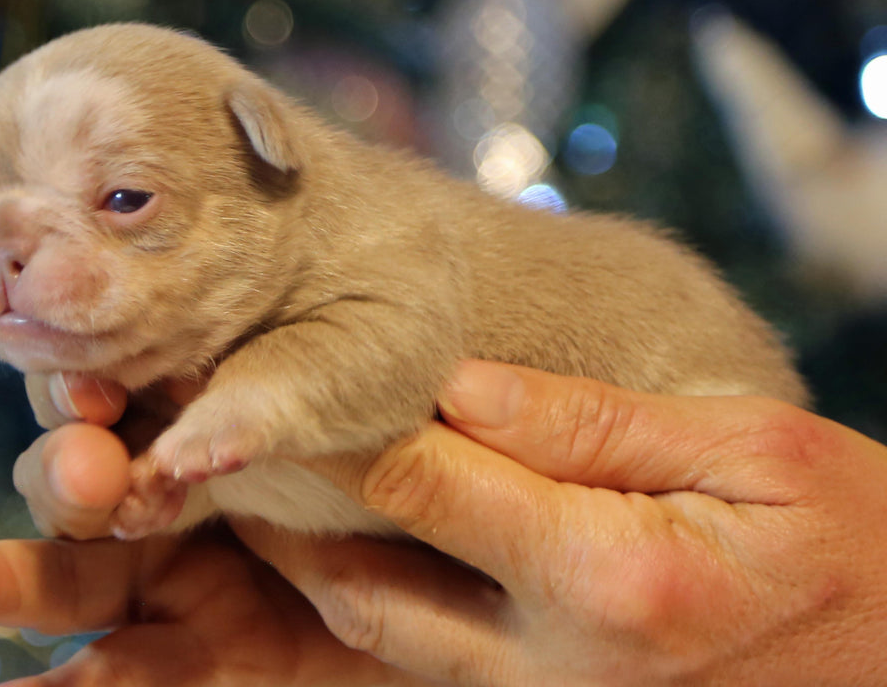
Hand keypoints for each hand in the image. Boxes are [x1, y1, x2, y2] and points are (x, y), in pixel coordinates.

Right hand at [0, 373, 430, 684]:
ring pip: (74, 571)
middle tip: (87, 462)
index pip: (116, 386)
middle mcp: (183, 487)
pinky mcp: (210, 654)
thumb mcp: (373, 400)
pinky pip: (126, 671)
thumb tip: (204, 435)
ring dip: (11, 569)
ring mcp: (184, 575)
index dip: (86, 383)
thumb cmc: (436, 451)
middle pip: (79, 473)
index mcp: (212, 406)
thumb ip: (299, 401)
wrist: (489, 556)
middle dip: (63, 466)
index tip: (92, 393)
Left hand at [237, 361, 886, 686]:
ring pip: (374, 636)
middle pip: (364, 578)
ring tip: (241, 488)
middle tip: (213, 438)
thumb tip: (458, 384)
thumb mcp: (748, 450)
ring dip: (301, 564)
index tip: (254, 378)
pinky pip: (419, 668)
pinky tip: (333, 549)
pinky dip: (362, 606)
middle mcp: (557, 662)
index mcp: (609, 575)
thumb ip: (593, 422)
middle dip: (279, 507)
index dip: (324, 425)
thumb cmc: (848, 541)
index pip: (420, 483)